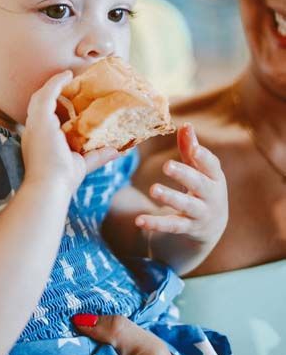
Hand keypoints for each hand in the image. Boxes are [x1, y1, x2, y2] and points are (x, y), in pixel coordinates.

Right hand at [21, 70, 117, 194]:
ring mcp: (35, 124)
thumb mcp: (82, 164)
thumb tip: (118, 150)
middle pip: (39, 104)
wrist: (50, 187)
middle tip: (68, 84)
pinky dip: (56, 83)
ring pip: (41, 96)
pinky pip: (47, 93)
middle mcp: (33, 130)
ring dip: (53, 84)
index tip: (67, 101)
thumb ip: (97, 155)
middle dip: (51, 92)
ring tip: (68, 76)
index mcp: (39, 140)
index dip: (53, 107)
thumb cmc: (62, 180)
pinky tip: (67, 74)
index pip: (44, 118)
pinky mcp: (40, 119)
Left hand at [136, 123, 227, 247]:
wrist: (211, 226)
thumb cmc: (202, 189)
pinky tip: (140, 220)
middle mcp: (211, 196)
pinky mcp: (188, 229)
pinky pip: (171, 226)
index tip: (194, 148)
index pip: (212, 166)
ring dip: (170, 197)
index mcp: (215, 178)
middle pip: (199, 184)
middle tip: (167, 165)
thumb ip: (191, 150)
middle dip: (184, 174)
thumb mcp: (200, 171)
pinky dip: (155, 224)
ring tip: (154, 189)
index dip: (203, 157)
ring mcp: (201, 214)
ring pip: (187, 206)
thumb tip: (186, 125)